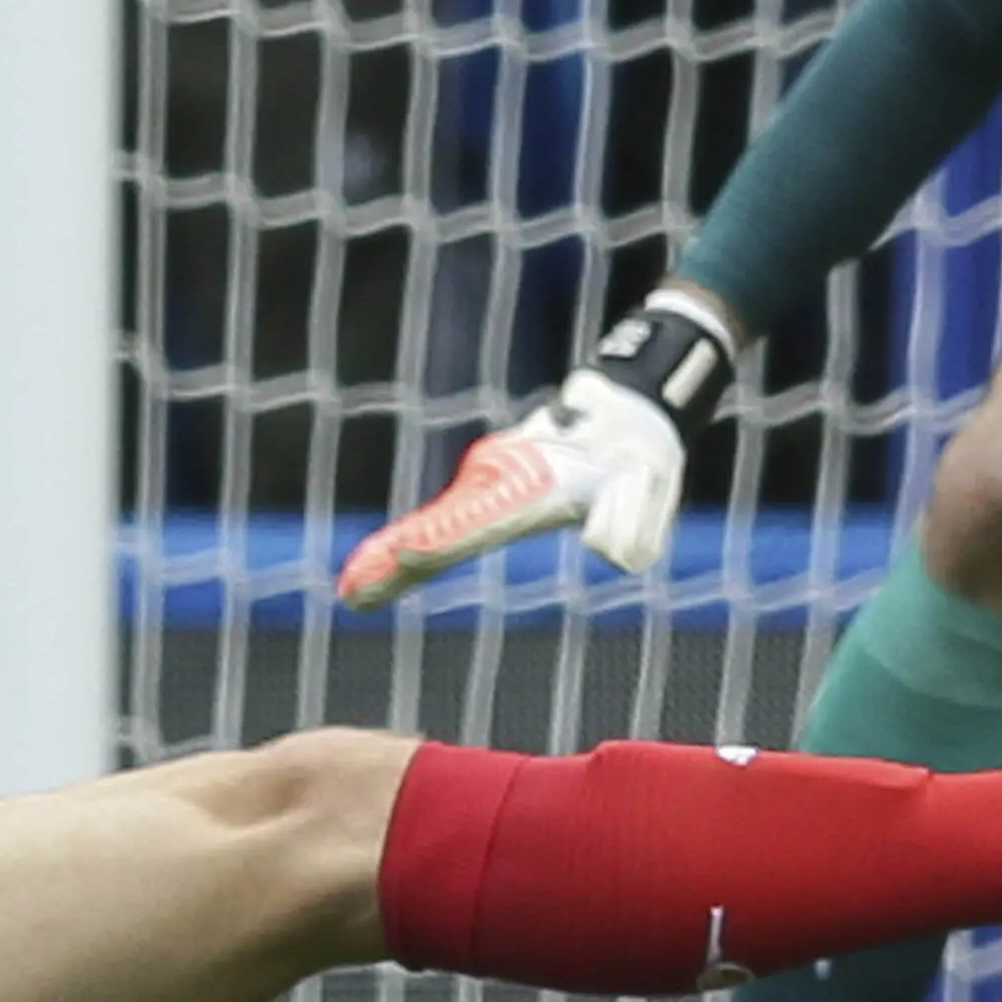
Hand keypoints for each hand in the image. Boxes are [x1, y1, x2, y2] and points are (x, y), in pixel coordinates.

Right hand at [333, 366, 689, 609]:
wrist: (624, 407)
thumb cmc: (637, 450)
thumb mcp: (649, 482)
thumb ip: (629, 525)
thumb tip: (598, 548)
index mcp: (534, 483)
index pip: (482, 519)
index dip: (445, 539)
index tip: (405, 554)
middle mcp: (497, 482)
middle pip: (437, 529)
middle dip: (393, 561)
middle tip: (352, 594)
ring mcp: (485, 487)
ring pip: (430, 530)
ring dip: (391, 562)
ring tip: (354, 592)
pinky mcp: (485, 497)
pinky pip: (439, 530)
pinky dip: (407, 552)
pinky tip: (373, 581)